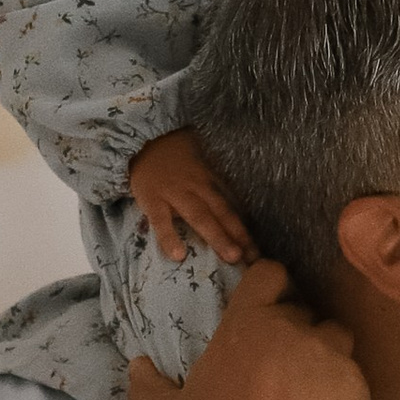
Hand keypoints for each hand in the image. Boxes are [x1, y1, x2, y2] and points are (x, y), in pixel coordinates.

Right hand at [127, 262, 368, 399]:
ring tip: (307, 396)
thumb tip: (138, 365)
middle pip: (305, 313)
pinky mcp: (359, 394)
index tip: (268, 312)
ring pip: (336, 342)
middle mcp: (294, 332)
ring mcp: (332, 361)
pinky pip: (354, 380)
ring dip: (324, 359)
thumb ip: (148, 385)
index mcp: (247, 325)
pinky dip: (341, 395)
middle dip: (295, 335)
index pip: (270, 275)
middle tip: (280, 373)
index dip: (270, 290)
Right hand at [129, 125, 254, 265]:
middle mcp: (197, 187)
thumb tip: (237, 212)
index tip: (257, 251)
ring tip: (231, 257)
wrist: (141, 142)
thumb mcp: (199, 167)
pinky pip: (161, 221)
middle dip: (239, 235)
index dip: (245, 229)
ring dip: (217, 236)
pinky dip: (169, 237)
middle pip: (222, 212)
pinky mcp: (152, 200)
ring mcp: (175, 194)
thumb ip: (214, 187)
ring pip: (200, 216)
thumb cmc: (173, 160)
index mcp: (209, 181)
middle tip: (254, 257)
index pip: (231, 207)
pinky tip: (178, 255)